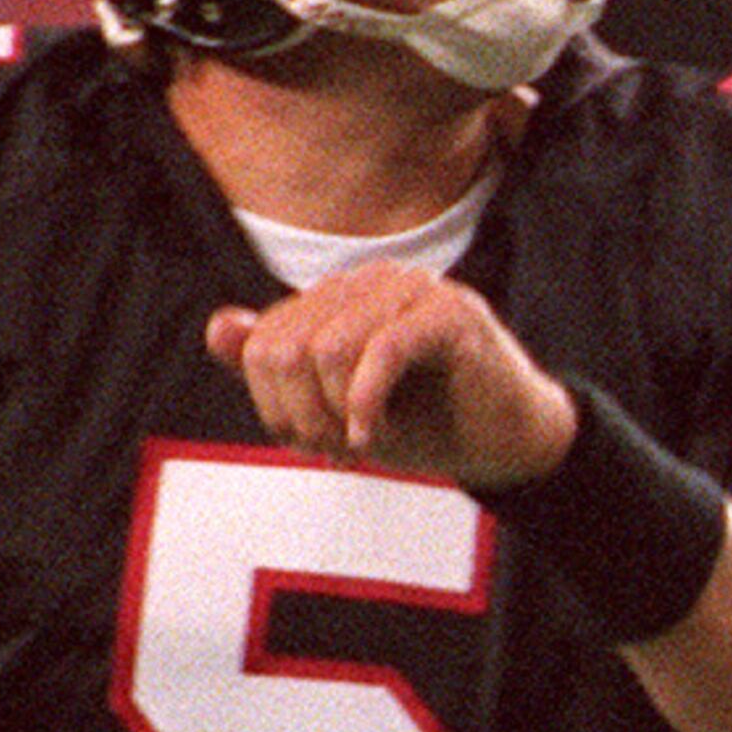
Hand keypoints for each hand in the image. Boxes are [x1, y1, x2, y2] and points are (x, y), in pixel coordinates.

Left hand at [205, 259, 577, 486]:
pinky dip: (368, 405)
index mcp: (342, 295)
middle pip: (285, 346)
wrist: (512, 442)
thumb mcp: (339, 403)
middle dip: (300, 415)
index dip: (274, 405)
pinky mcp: (451, 315)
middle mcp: (373, 281)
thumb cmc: (429, 421)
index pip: (265, 341)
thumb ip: (280, 368)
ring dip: (336, 415)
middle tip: (335, 450)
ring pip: (326, 349)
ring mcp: (414, 291)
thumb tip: (219, 327)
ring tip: (364, 443)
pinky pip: (382, 351)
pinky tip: (378, 439)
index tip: (312, 443)